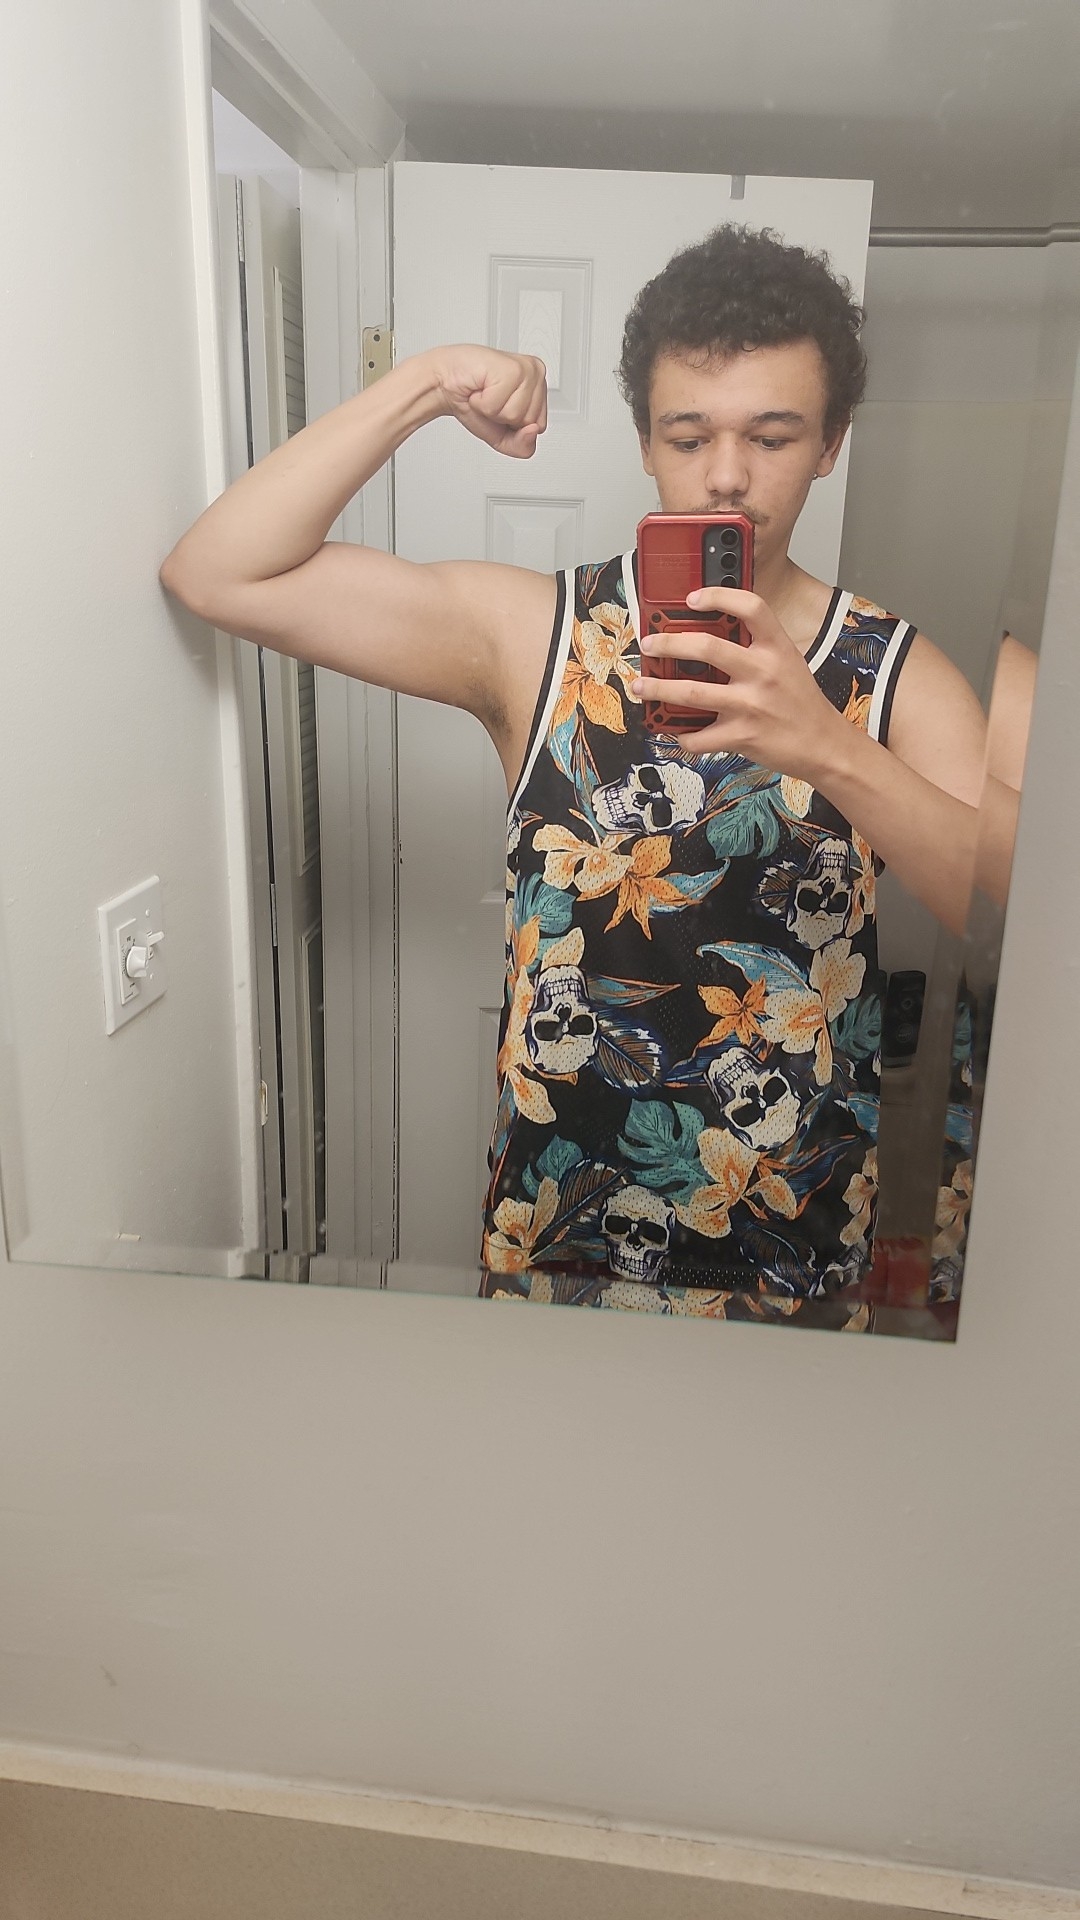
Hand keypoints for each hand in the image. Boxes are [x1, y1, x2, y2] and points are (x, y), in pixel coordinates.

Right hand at [430, 345, 547, 457]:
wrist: (445, 382)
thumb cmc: (473, 402)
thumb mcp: (502, 437)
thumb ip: (523, 446)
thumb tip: (532, 430)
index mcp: (539, 387)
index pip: (539, 426)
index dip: (514, 426)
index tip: (500, 407)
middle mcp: (537, 373)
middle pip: (530, 421)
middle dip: (503, 417)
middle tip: (490, 399)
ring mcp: (527, 369)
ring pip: (517, 414)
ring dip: (492, 408)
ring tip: (485, 392)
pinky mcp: (512, 368)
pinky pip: (500, 405)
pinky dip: (483, 402)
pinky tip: (481, 387)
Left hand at [631, 588, 846, 781]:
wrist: (823, 745)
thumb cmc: (800, 702)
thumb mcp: (787, 662)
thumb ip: (755, 647)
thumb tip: (707, 638)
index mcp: (776, 647)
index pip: (750, 606)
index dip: (718, 596)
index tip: (691, 598)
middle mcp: (763, 671)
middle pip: (706, 647)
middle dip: (668, 643)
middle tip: (651, 644)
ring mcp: (750, 704)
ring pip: (690, 692)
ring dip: (658, 688)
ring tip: (641, 685)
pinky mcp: (741, 735)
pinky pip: (698, 736)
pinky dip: (681, 735)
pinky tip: (676, 730)